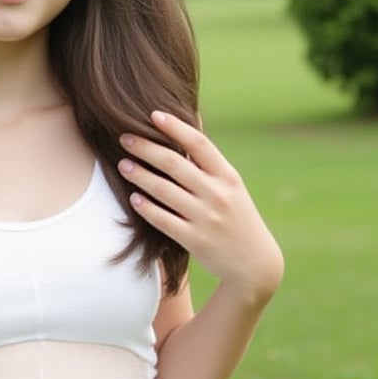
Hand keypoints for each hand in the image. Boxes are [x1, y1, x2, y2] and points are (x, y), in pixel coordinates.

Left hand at [118, 111, 283, 302]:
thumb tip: (191, 124)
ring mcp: (206, 218)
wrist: (254, 263)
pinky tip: (134, 198)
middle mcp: (218, 194)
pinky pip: (164, 220)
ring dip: (140, 175)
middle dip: (146, 148)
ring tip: (123, 165)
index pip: (199, 143)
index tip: (153, 115)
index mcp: (228, 176)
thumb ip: (210, 162)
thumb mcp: (232, 186)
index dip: (175, 127)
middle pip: (175, 164)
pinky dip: (147, 208)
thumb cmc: (237, 217)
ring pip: (164, 190)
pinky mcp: (195, 240)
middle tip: (124, 138)